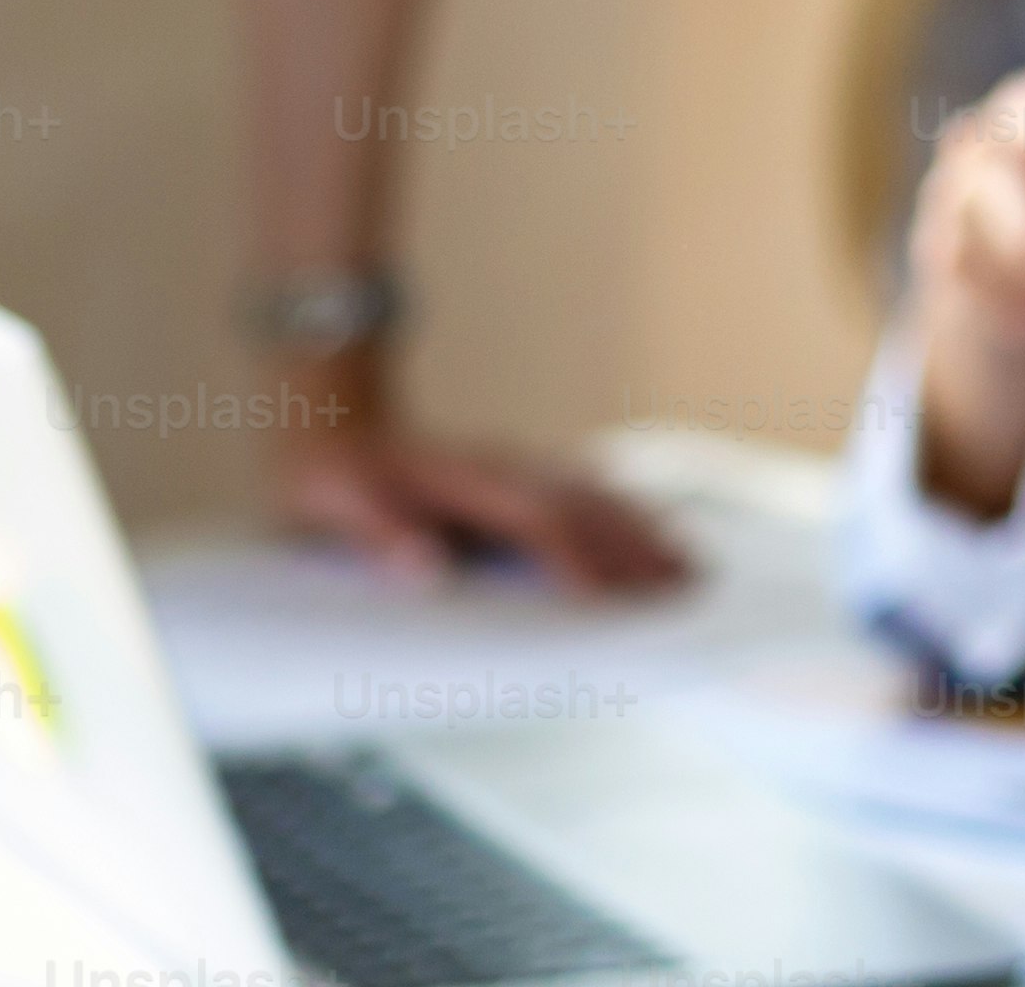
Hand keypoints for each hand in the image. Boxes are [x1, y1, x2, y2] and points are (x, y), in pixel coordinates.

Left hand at [268, 412, 690, 595]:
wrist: (339, 424)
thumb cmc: (335, 476)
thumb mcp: (335, 503)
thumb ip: (380, 535)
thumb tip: (427, 573)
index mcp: (463, 480)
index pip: (537, 520)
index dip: (572, 559)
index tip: (604, 600)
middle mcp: (504, 469)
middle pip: (586, 506)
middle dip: (634, 550)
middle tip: (681, 593)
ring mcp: (518, 469)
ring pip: (596, 497)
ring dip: (643, 533)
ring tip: (689, 571)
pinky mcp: (521, 479)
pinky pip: (588, 495)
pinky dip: (627, 518)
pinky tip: (653, 539)